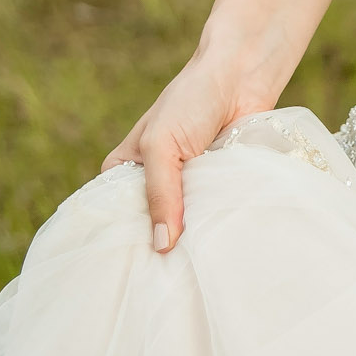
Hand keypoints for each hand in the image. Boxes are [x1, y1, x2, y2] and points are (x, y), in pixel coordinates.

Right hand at [102, 53, 253, 252]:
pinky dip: (215, 228)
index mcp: (125, 171)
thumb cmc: (192, 100)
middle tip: (164, 279)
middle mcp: (153, 184)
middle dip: (158, 246)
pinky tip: (217, 249)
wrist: (242, 76)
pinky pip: (212, 217)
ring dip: (191, 241)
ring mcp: (187, 190)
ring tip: (192, 269)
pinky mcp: (217, 190)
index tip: (127, 271)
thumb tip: (161, 246)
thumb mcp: (162, 144)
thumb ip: (160, 193)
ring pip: (184, 228)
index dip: (120, 240)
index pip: (112, 216)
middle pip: (149, 228)